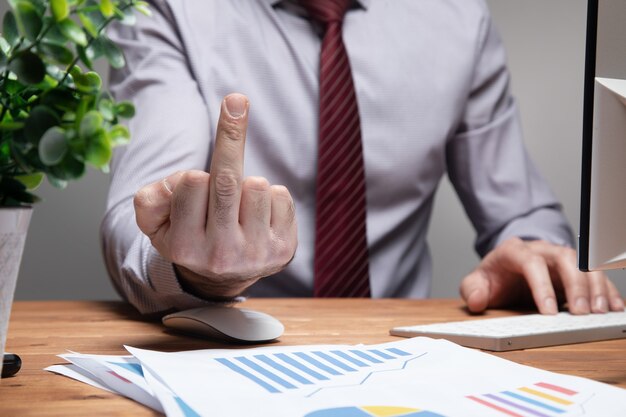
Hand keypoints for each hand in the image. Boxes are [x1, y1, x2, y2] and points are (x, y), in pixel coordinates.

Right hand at [133, 93, 297, 298]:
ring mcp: (255, 254)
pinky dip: (270, 196)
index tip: (196, 175)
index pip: (192, 183)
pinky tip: (259, 216)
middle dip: (231, 132)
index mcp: (185, 246)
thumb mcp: (155, 221)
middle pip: (227, 180)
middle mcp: (220, 254)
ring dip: (247, 185)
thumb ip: (149, 200)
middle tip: (236, 99)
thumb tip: (185, 179)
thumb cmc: (189, 234)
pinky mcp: (283, 249)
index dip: (193, 175)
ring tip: (238, 207)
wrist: (223, 275)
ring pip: (256, 185)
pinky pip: (281, 196)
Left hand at [460, 237, 623, 313]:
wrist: (504, 268)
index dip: (541, 286)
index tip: (548, 311)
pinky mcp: (573, 269)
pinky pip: (594, 274)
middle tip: (582, 312)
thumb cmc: (493, 277)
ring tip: (600, 311)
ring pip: (583, 263)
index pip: (531, 263)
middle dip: (575, 285)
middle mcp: (540, 250)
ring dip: (594, 287)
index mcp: (514, 251)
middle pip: (564, 259)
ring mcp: (559, 257)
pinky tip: (613, 306)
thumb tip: (476, 299)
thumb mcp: (477, 283)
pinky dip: (606, 290)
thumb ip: (472, 290)